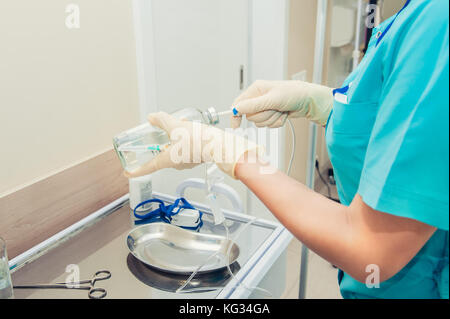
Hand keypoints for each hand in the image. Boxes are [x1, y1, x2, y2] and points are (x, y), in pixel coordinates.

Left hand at [124, 112, 261, 178]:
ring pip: (175, 150)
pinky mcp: (197, 157)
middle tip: (160, 133)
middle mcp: (176, 164)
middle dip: (161, 143)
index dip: (136, 171)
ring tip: (180, 125)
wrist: (220, 145)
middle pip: (162, 155)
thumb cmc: (200, 141)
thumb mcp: (176, 127)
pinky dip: (184, 140)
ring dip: (174, 139)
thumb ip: (162, 121)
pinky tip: (190, 129)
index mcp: (167, 160)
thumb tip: (152, 117)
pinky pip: (186, 149)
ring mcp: (187, 162)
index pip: (147, 167)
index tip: (127, 173)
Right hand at [231, 80, 333, 127]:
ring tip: (281, 110)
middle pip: (250, 116)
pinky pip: (269, 125)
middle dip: (263, 116)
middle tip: (274, 108)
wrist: (308, 100)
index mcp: (256, 90)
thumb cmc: (293, 93)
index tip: (235, 127)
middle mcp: (259, 98)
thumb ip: (253, 105)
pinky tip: (284, 113)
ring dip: (272, 119)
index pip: (239, 104)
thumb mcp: (271, 99)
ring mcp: (266, 107)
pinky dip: (277, 122)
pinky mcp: (272, 115)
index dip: (236, 115)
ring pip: (260, 122)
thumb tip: (236, 108)